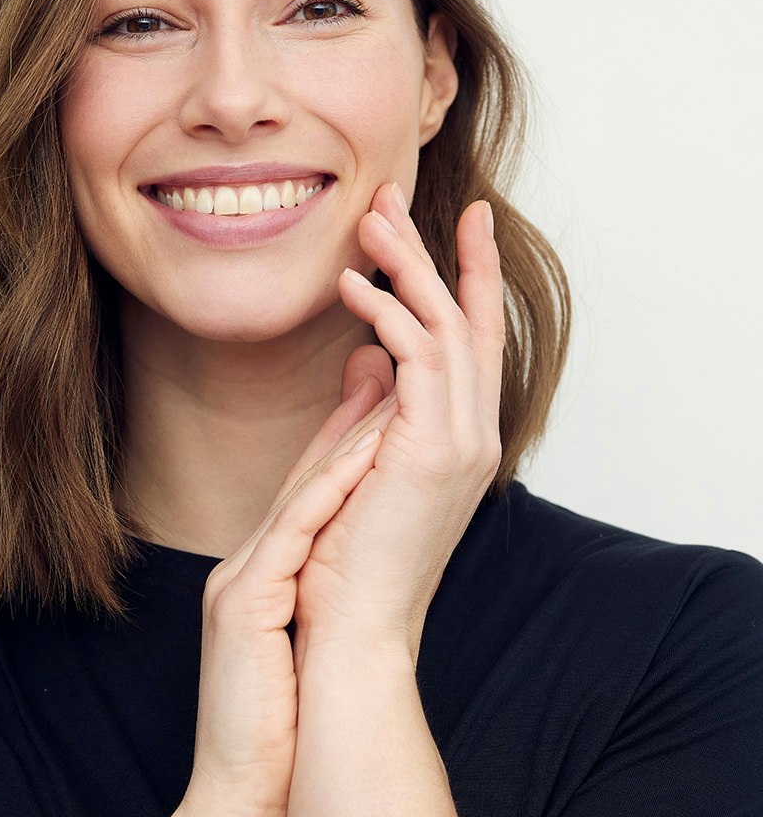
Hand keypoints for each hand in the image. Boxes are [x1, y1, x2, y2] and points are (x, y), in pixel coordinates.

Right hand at [179, 388, 397, 815]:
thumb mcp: (304, 632)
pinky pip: (291, 535)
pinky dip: (326, 492)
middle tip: (387, 348)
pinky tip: (361, 458)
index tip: (386, 383)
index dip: (348, 432)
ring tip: (386, 380)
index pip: (313, 487)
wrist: (244, 785)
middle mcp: (249, 560)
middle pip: (306, 472)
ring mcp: (240, 577)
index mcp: (266, 568)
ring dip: (346, 434)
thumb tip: (358, 546)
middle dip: (349, 411)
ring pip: (301, 491)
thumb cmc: (276, 716)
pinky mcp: (242, 604)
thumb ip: (323, 578)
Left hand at [293, 183, 503, 660]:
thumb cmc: (348, 550)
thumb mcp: (362, 460)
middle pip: (464, 317)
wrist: (351, 627)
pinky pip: (420, 356)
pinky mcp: (434, 448)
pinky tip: (352, 285)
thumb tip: (367, 352)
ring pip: (444, 324)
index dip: (468, 275)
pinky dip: (388, 312)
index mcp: (460, 432)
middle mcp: (475, 430)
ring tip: (369, 219)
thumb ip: (370, 405)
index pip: (472, 336)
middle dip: (434, 252)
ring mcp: (463, 439)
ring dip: (408, 266)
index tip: (456, 222)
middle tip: (395, 197)